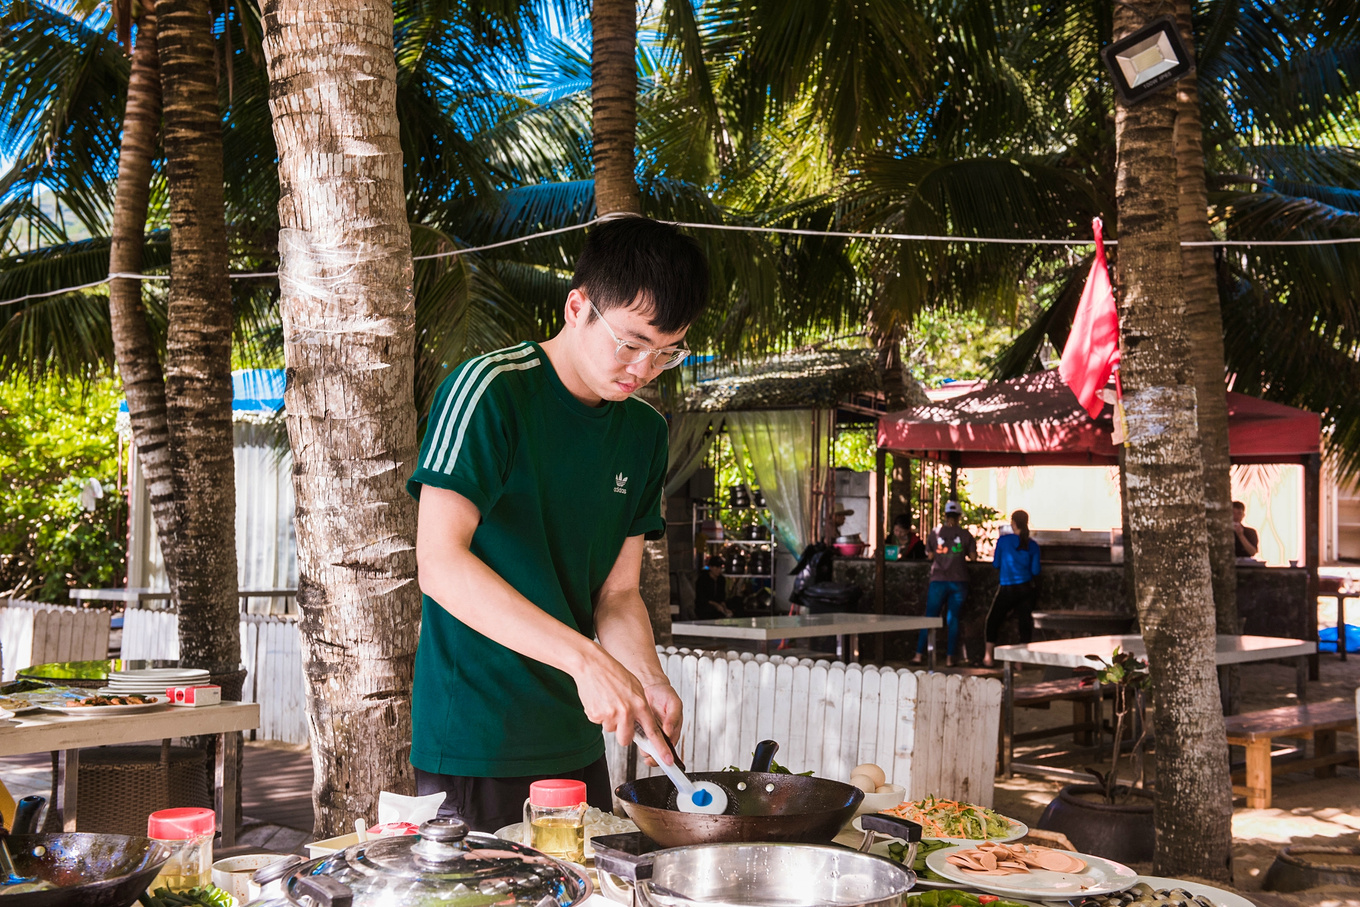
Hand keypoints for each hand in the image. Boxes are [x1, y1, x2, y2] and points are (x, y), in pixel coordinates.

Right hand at [572, 644, 670, 760]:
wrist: (592, 664)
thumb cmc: (613, 673)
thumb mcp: (635, 687)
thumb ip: (640, 706)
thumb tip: (642, 723)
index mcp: (639, 705)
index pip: (653, 732)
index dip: (660, 748)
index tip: (667, 760)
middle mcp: (626, 712)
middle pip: (626, 740)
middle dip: (622, 734)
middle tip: (619, 719)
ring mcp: (610, 715)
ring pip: (611, 729)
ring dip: (609, 720)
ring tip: (608, 701)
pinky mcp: (595, 715)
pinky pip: (599, 722)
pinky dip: (599, 714)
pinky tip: (599, 700)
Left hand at [633, 680, 681, 767]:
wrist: (652, 687)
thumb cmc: (665, 695)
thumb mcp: (674, 703)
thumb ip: (673, 717)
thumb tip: (669, 732)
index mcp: (673, 731)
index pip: (669, 749)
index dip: (664, 756)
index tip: (661, 759)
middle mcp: (662, 734)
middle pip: (657, 752)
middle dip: (652, 756)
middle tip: (648, 757)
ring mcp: (650, 732)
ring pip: (646, 747)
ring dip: (643, 747)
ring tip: (639, 741)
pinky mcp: (640, 728)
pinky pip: (637, 738)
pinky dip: (634, 737)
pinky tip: (632, 733)